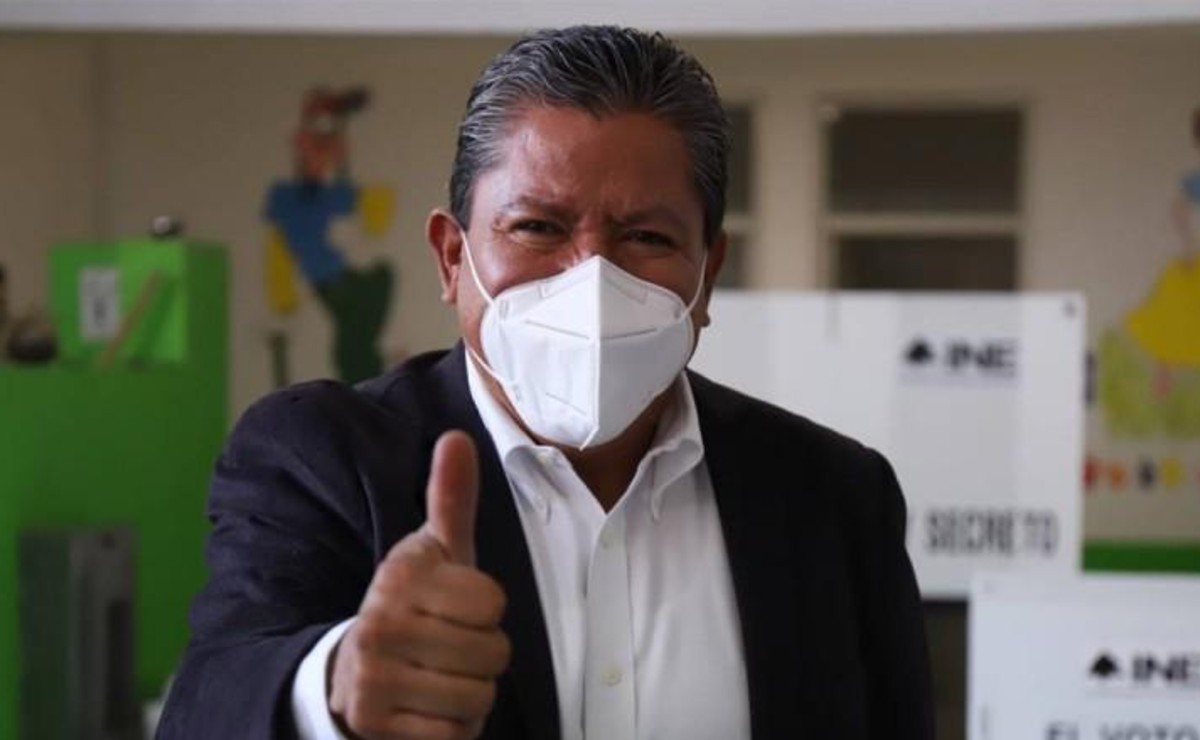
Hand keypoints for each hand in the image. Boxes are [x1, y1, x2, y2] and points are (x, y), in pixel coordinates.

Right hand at [329, 431, 509, 738]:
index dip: (486, 611)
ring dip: (468, 698)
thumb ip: (451, 499)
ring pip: (478, 699)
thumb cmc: (412, 608)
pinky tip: (426, 711)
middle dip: (481, 659)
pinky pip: (453, 736)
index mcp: (401, 576)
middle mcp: (381, 622)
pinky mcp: (374, 725)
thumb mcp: (434, 553)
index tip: (455, 610)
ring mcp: (374, 677)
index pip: (493, 601)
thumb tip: (457, 437)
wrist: (350, 677)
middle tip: (447, 651)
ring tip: (437, 680)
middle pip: (493, 653)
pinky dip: (450, 730)